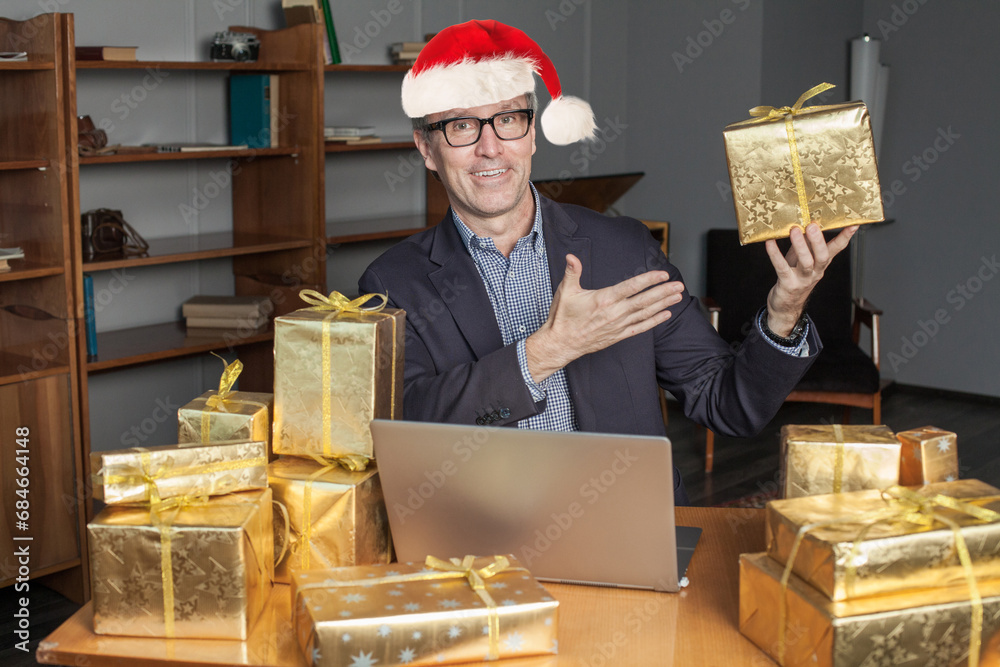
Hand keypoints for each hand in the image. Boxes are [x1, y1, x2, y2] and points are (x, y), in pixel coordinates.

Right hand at [525, 254, 683, 381]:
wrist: (561, 343)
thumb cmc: (563, 317)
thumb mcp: (566, 291)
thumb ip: (573, 272)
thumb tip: (571, 257)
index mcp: (604, 299)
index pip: (631, 287)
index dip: (649, 279)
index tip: (662, 274)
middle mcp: (615, 313)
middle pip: (644, 300)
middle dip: (663, 292)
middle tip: (678, 285)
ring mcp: (618, 325)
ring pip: (645, 313)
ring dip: (663, 304)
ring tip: (678, 296)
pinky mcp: (618, 335)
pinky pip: (640, 328)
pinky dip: (654, 321)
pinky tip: (665, 315)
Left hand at [764, 223, 857, 335]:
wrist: (785, 306)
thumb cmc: (794, 276)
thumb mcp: (803, 259)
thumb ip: (806, 243)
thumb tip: (805, 222)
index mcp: (822, 264)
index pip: (837, 249)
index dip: (845, 237)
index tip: (854, 223)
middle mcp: (815, 272)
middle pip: (823, 256)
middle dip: (819, 240)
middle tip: (813, 225)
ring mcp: (802, 279)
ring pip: (805, 262)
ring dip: (800, 246)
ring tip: (795, 230)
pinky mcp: (787, 284)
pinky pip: (782, 268)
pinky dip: (775, 254)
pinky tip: (770, 242)